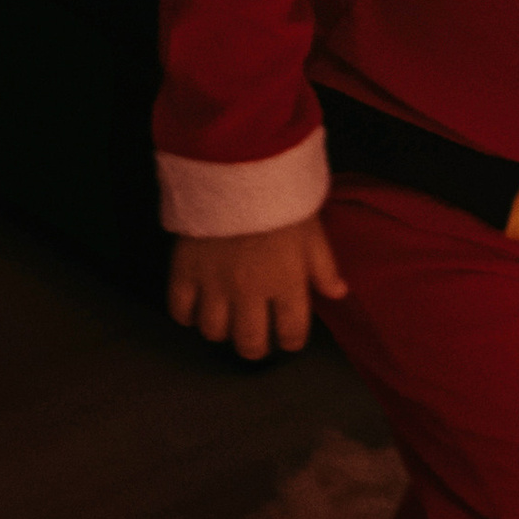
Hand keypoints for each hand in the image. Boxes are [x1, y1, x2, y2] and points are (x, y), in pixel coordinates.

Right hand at [168, 216, 347, 360]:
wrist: (238, 170)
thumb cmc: (282, 200)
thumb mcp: (314, 232)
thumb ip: (325, 268)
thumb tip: (338, 293)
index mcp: (286, 285)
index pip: (291, 332)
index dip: (291, 341)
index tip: (289, 339)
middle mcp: (249, 294)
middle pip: (248, 343)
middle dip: (255, 348)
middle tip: (256, 342)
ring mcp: (213, 285)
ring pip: (213, 331)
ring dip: (222, 332)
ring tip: (226, 323)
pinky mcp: (184, 271)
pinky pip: (179, 309)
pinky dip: (186, 316)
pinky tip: (194, 311)